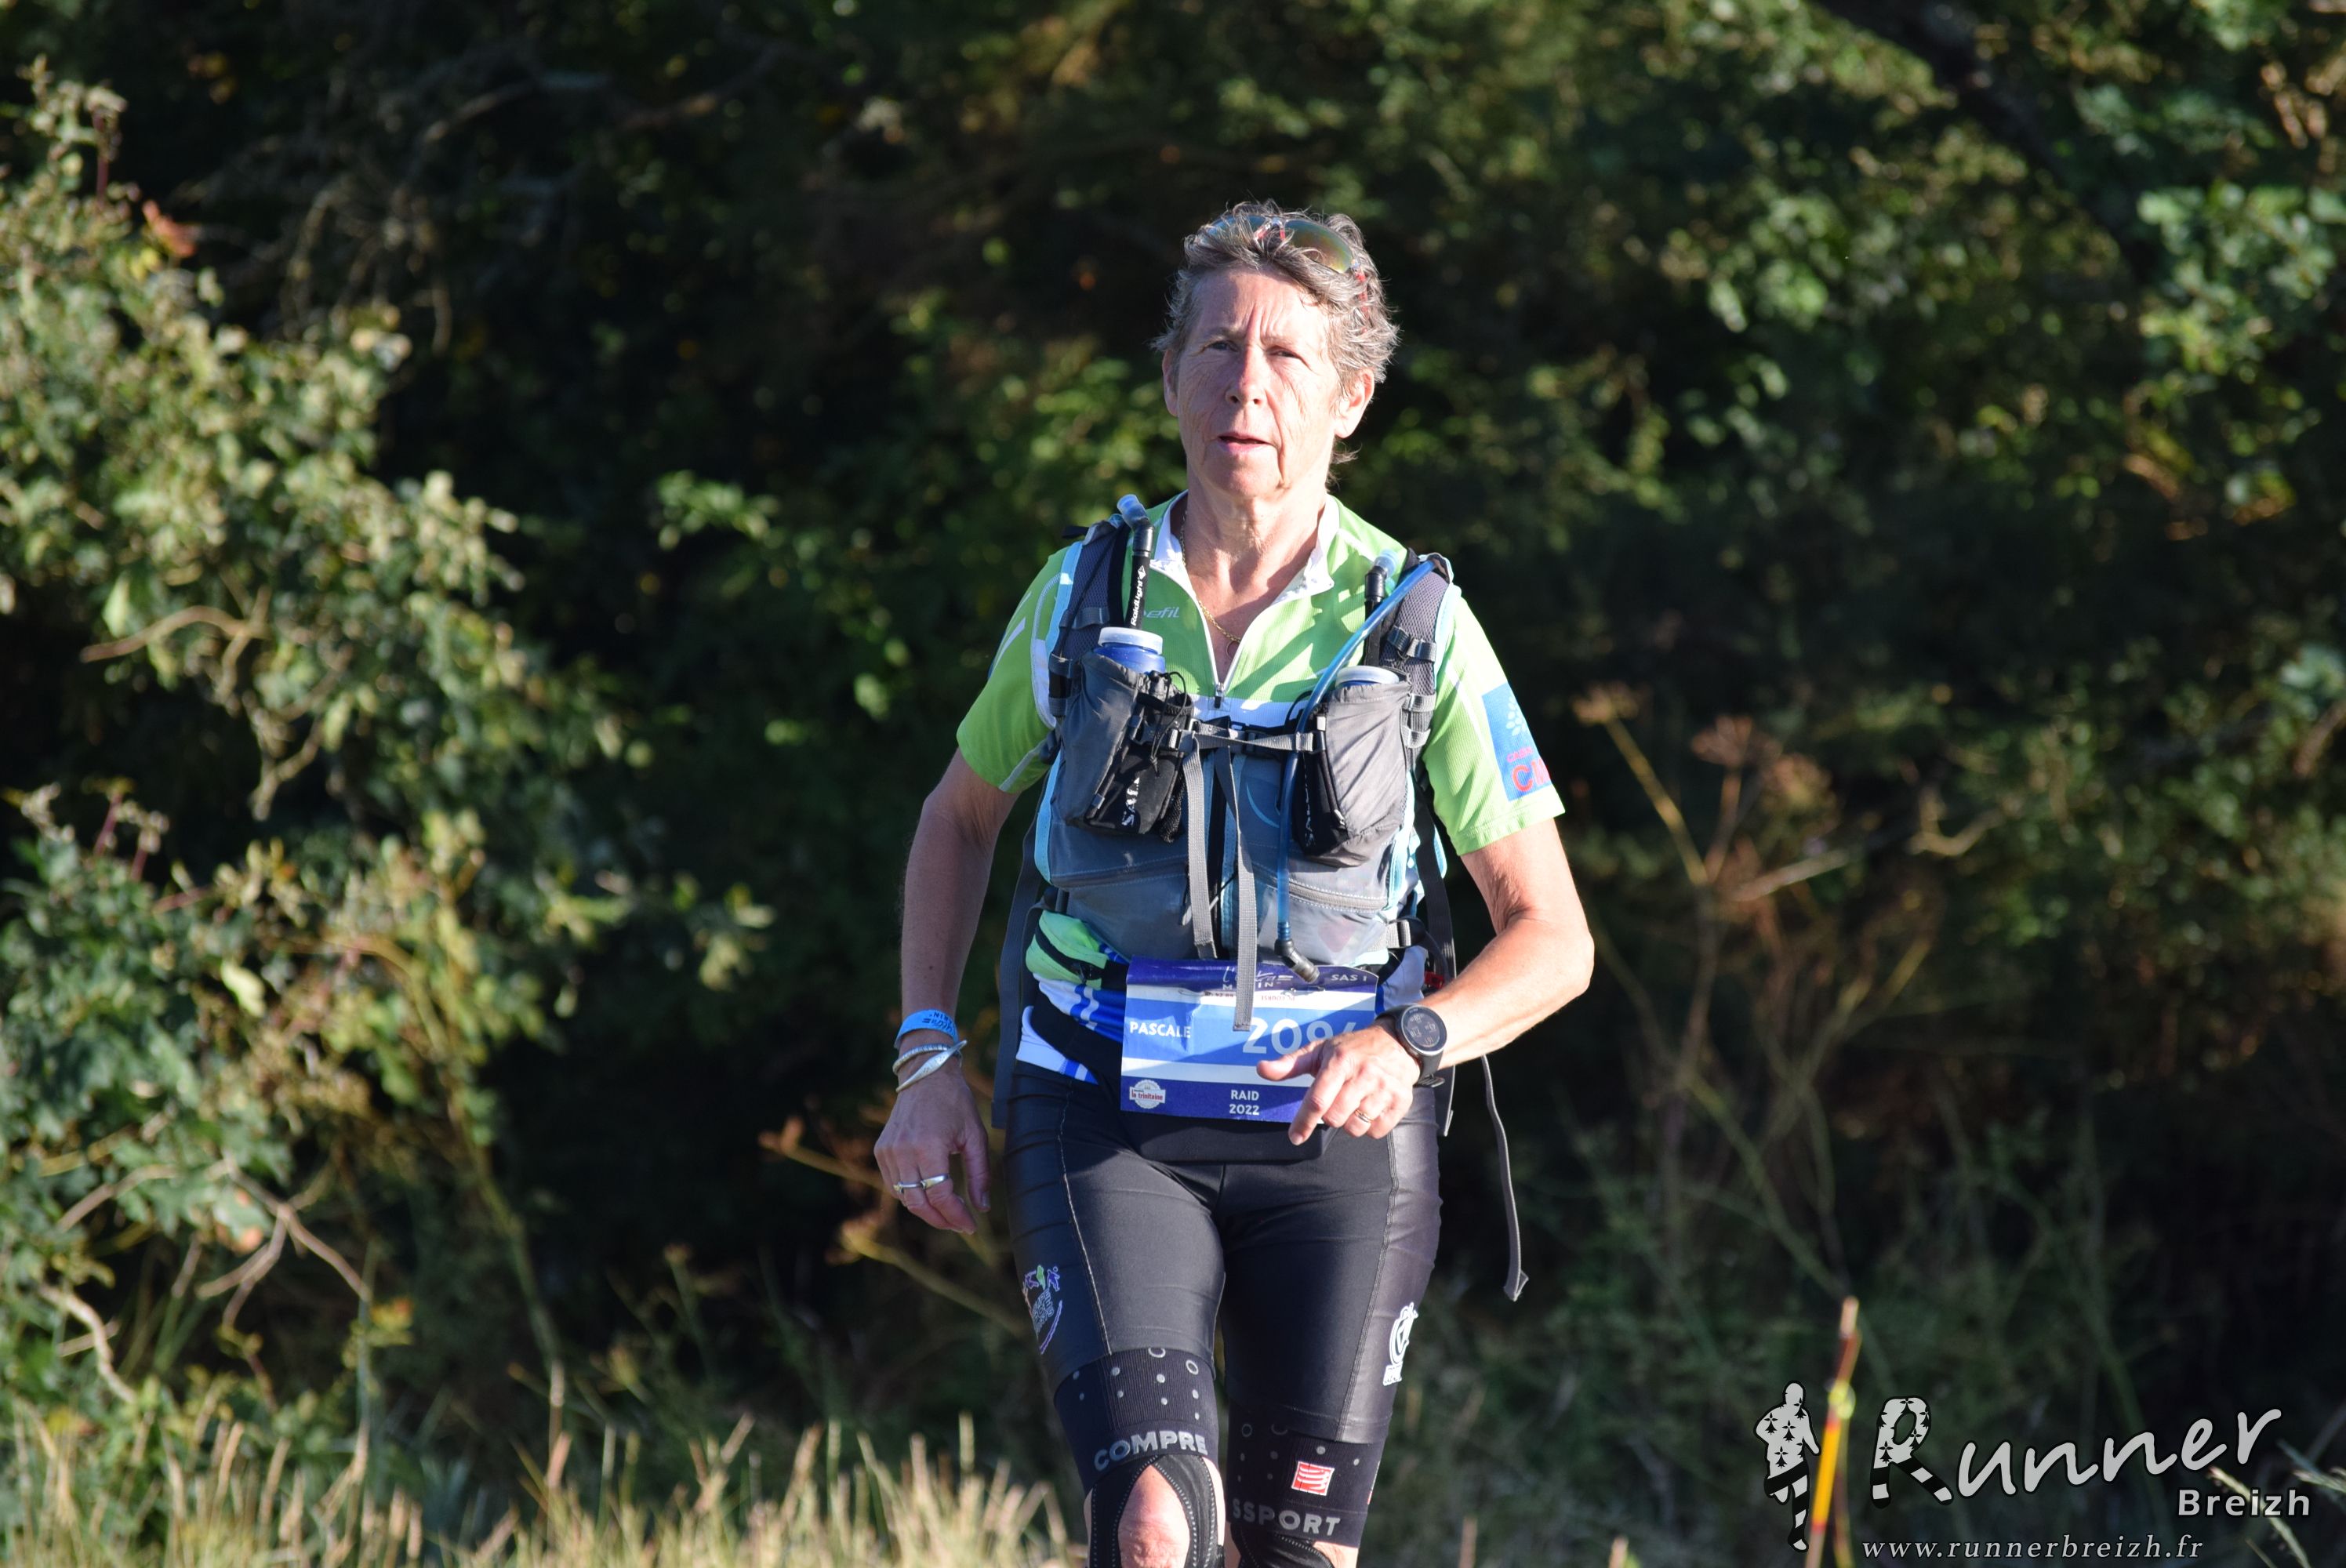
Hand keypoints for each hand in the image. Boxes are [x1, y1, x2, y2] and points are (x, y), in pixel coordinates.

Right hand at [873, 1034, 990, 1232]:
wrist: (926, 1074)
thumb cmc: (955, 1102)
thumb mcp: (975, 1136)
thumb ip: (980, 1174)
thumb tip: (982, 1207)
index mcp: (928, 1146)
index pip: (940, 1195)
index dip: (956, 1216)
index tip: (970, 1225)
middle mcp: (903, 1151)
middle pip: (918, 1203)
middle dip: (940, 1220)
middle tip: (959, 1224)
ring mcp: (888, 1151)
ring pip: (904, 1197)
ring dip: (926, 1210)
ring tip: (947, 1212)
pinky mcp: (881, 1150)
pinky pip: (894, 1184)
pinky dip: (911, 1195)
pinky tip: (928, 1195)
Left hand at [1257, 1022, 1419, 1143]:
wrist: (1399, 1042)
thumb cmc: (1353, 1048)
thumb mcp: (1322, 1050)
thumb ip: (1290, 1064)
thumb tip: (1261, 1069)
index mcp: (1340, 1061)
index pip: (1318, 1099)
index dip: (1303, 1122)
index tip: (1295, 1137)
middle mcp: (1364, 1075)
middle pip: (1335, 1118)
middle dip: (1330, 1116)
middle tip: (1336, 1101)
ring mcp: (1384, 1089)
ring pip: (1356, 1127)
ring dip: (1350, 1122)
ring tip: (1355, 1103)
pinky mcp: (1401, 1101)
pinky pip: (1376, 1132)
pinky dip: (1370, 1126)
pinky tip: (1371, 1107)